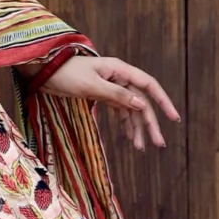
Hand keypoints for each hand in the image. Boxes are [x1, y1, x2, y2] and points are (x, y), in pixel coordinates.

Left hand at [43, 52, 179, 151]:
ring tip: (141, 148)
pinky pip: (120, 111)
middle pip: (141, 101)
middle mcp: (119, 77)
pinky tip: (129, 138)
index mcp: (119, 70)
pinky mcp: (103, 95)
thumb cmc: (66, 74)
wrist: (44, 71)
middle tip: (159, 144)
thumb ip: (117, 95)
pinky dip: (125, 125)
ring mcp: (111, 86)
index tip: (173, 118)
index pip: (148, 85)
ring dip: (137, 128)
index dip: (163, 101)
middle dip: (150, 123)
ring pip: (131, 109)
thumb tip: (142, 104)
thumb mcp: (92, 86)